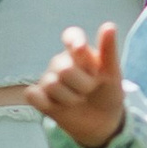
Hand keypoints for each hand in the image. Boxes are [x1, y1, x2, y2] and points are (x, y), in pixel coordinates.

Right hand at [32, 21, 125, 147]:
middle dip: (83, 85)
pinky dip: (46, 103)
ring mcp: (49, 78)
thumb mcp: (113, 74)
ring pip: (52, 84)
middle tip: (91, 90)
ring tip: (79, 100)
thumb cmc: (108, 93)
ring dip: (70, 98)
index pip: (71, 36)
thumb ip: (109, 51)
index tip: (80, 49)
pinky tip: (58, 106)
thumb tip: (109, 25)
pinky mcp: (40, 97)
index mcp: (80, 52)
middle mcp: (61, 62)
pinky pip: (33, 95)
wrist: (103, 122)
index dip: (73, 41)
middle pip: (64, 68)